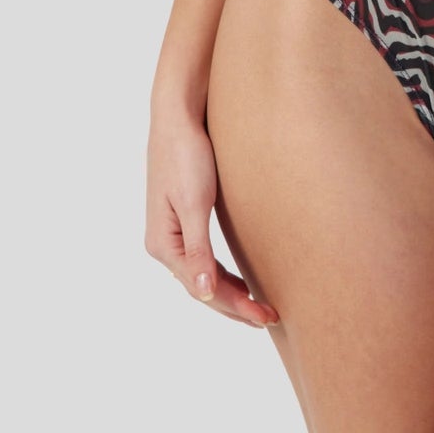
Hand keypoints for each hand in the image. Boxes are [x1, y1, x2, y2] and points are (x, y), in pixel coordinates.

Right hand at [145, 107, 277, 328]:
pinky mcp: (184, 219)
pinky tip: (241, 280)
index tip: (262, 316)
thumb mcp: (194, 203)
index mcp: (163, 244)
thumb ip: (197, 251)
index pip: (202, 289)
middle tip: (270, 318)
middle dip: (235, 306)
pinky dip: (223, 274)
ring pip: (204, 275)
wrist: (179, 115)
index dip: (233, 306)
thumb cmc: (187, 155)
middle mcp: (164, 244)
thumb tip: (202, 294)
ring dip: (230, 293)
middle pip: (202, 288)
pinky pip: (204, 258)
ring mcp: (172, 233)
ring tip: (260, 307)